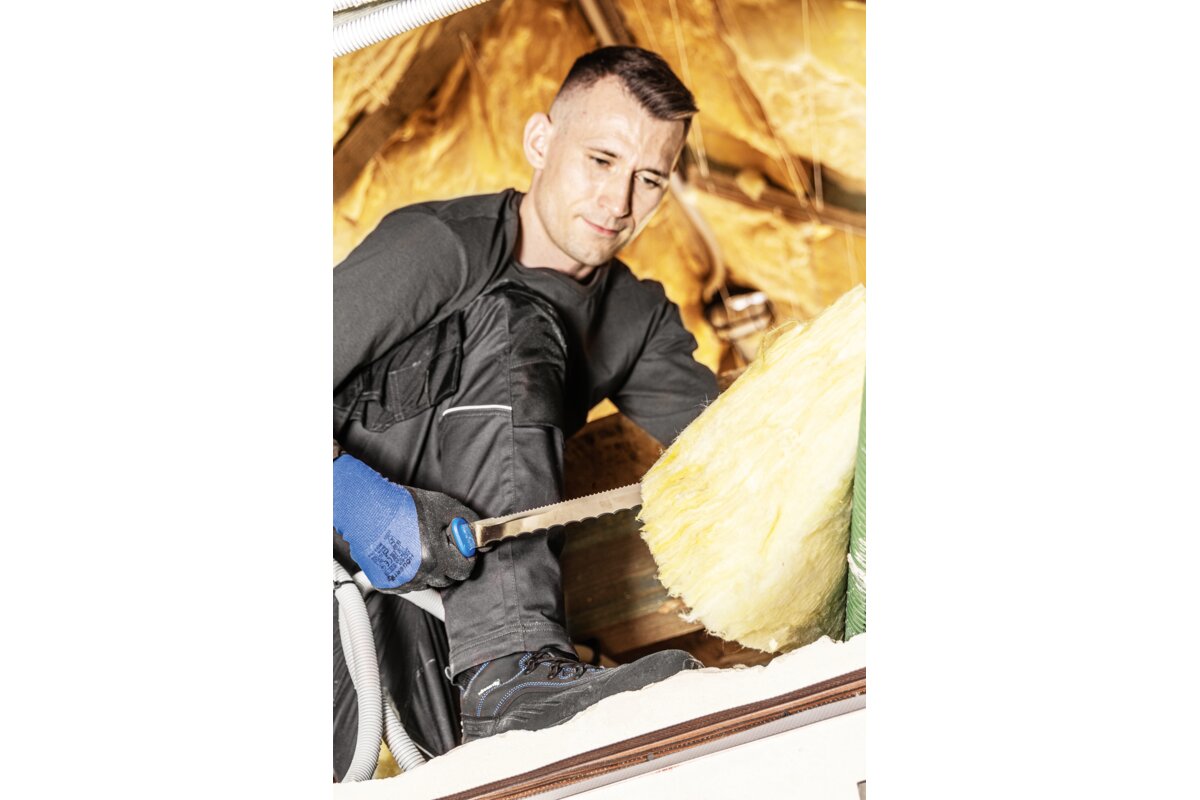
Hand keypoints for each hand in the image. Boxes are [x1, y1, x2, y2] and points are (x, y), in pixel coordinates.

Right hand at [333, 454, 476, 591]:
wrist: (366, 507)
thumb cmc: (404, 505)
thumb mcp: (444, 506)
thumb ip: (468, 524)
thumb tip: (481, 540)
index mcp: (434, 557)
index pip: (464, 570)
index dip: (463, 555)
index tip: (457, 546)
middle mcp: (418, 574)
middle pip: (446, 579)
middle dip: (446, 562)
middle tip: (435, 542)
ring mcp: (401, 581)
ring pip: (426, 582)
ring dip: (427, 569)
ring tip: (415, 544)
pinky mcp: (386, 583)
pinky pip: (407, 584)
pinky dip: (408, 572)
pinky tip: (402, 552)